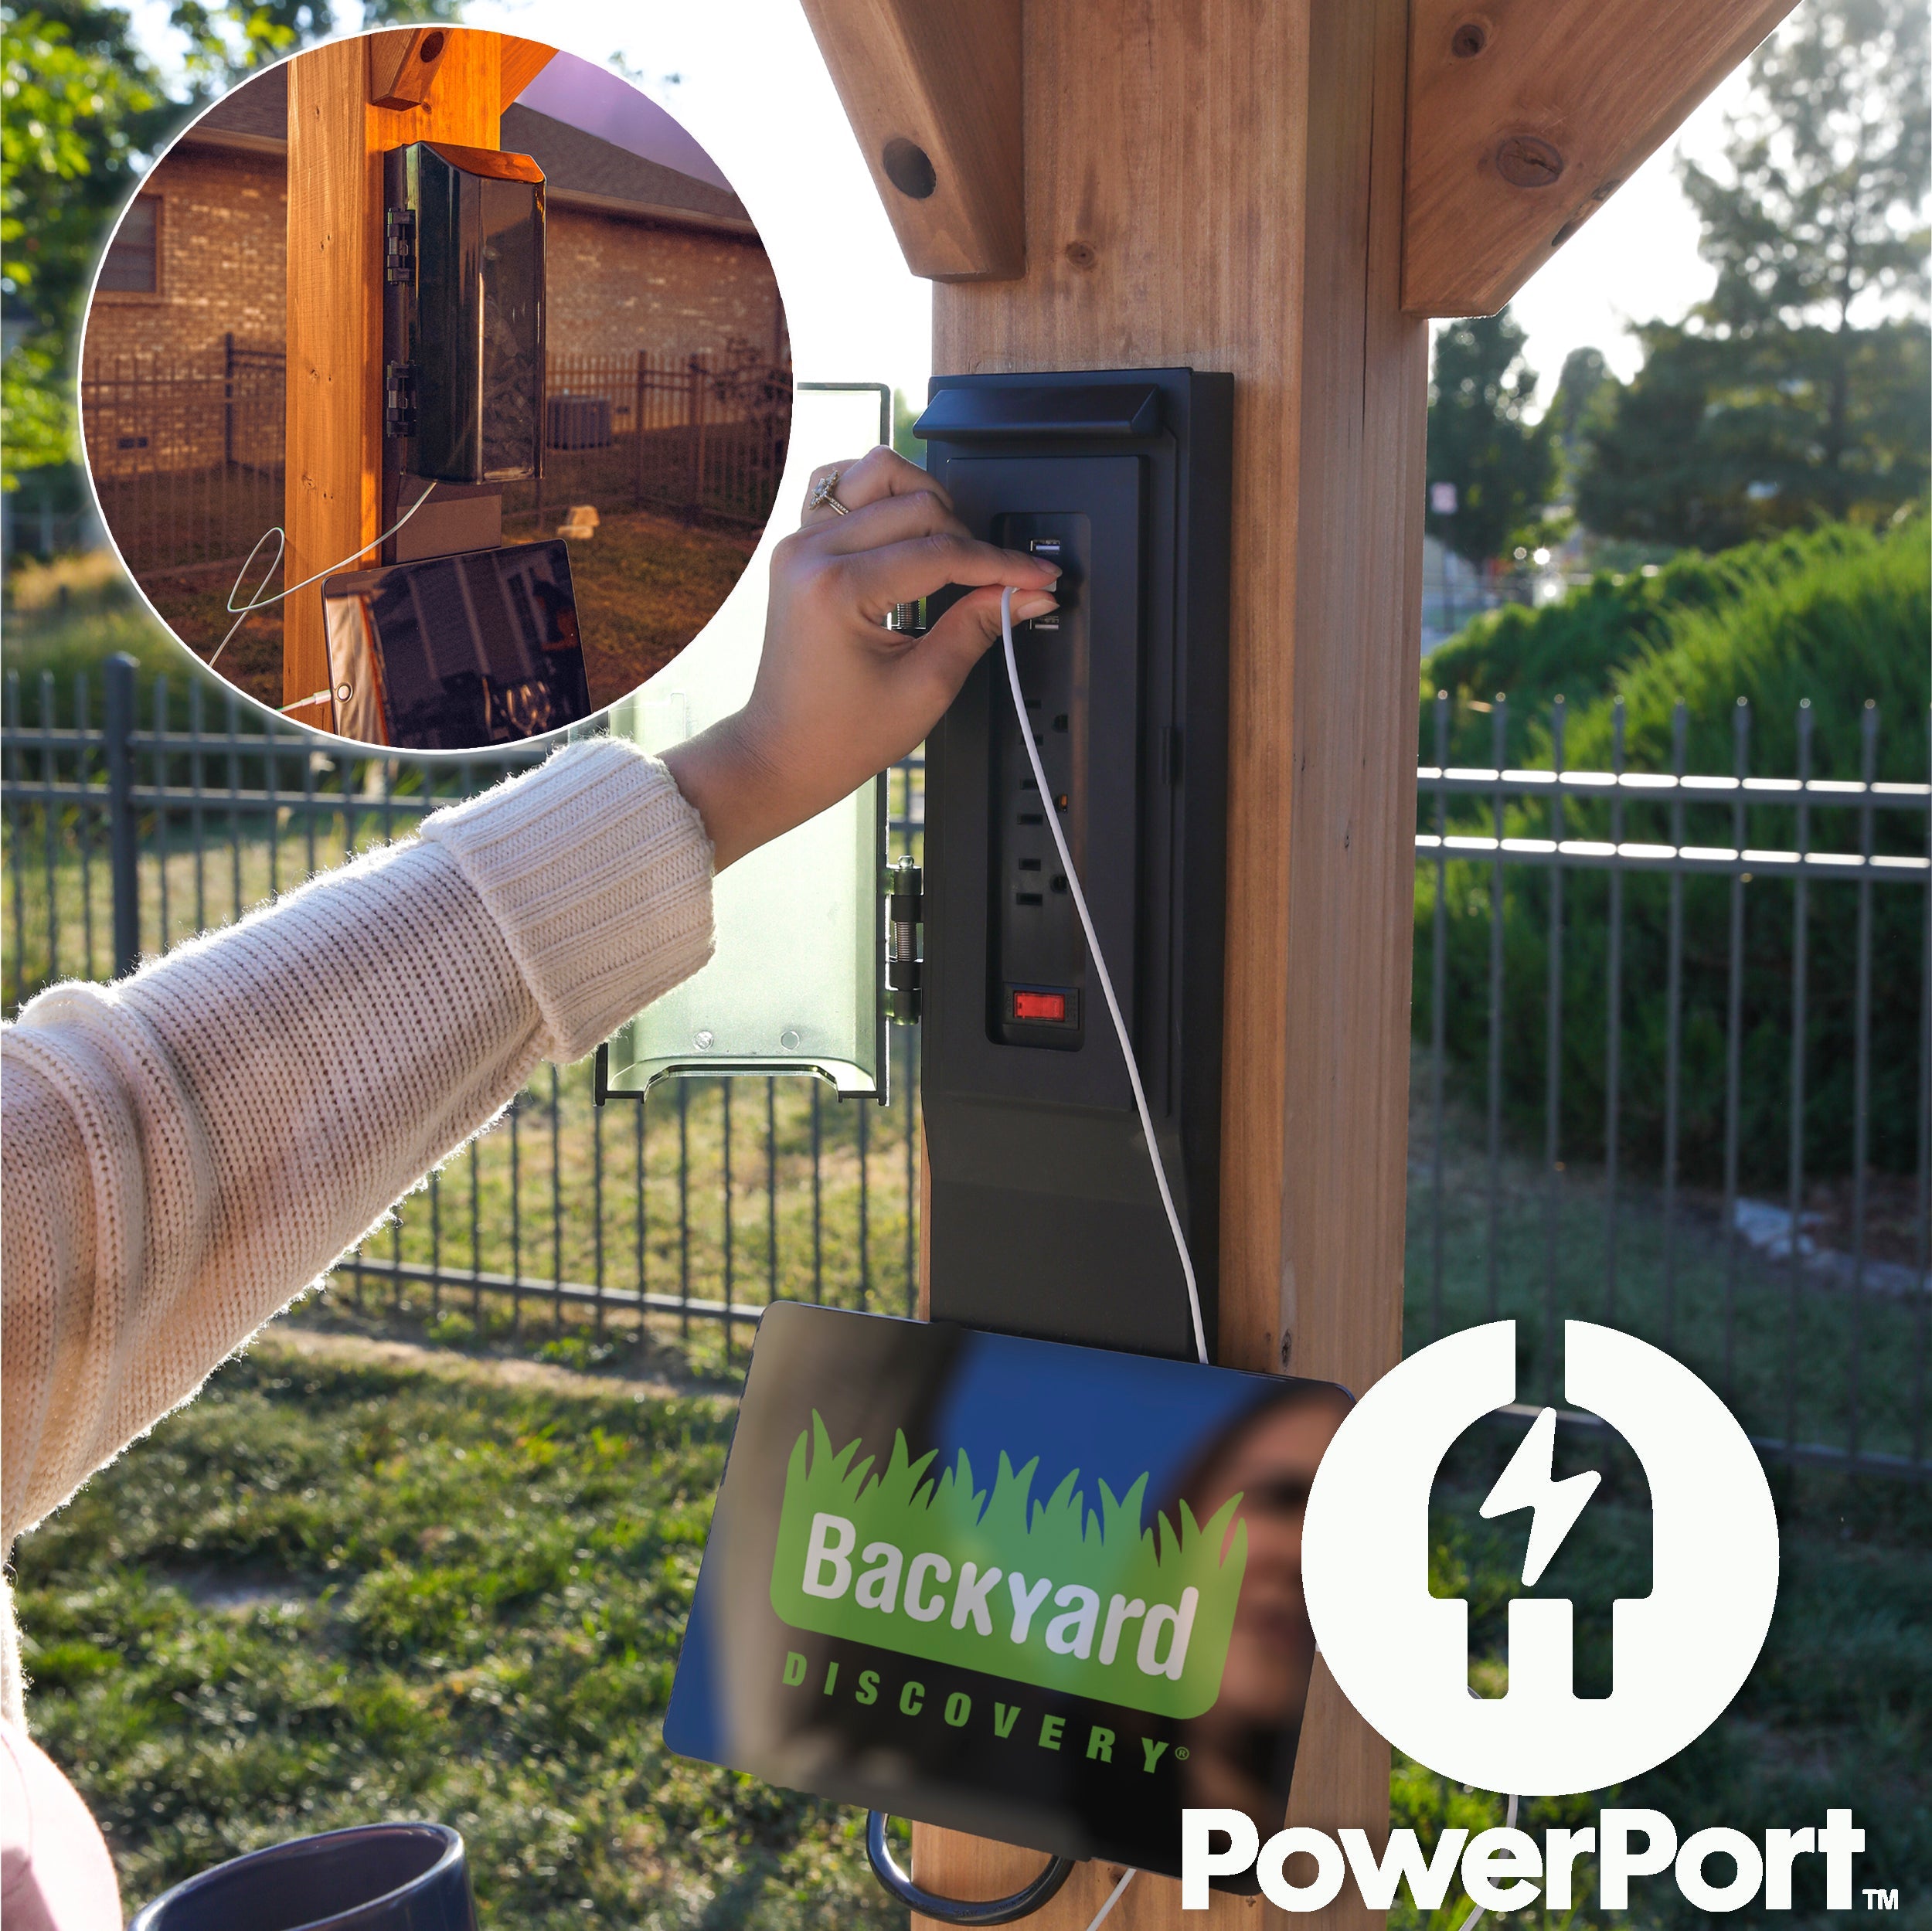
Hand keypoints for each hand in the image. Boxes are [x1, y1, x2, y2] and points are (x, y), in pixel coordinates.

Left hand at [662, 447, 1058, 868]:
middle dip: (969, 538)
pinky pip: (842, 486)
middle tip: (997, 580)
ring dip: (926, 501)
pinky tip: (906, 527)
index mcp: (838, 589)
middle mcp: (811, 553)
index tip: (1038, 576)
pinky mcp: (799, 546)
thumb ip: (978, 626)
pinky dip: (882, 496)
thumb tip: (1028, 594)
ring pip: (879, 474)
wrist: (782, 753)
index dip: (1001, 564)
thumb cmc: (840, 735)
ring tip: (949, 548)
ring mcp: (800, 543)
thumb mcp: (926, 687)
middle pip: (917, 504)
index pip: (941, 552)